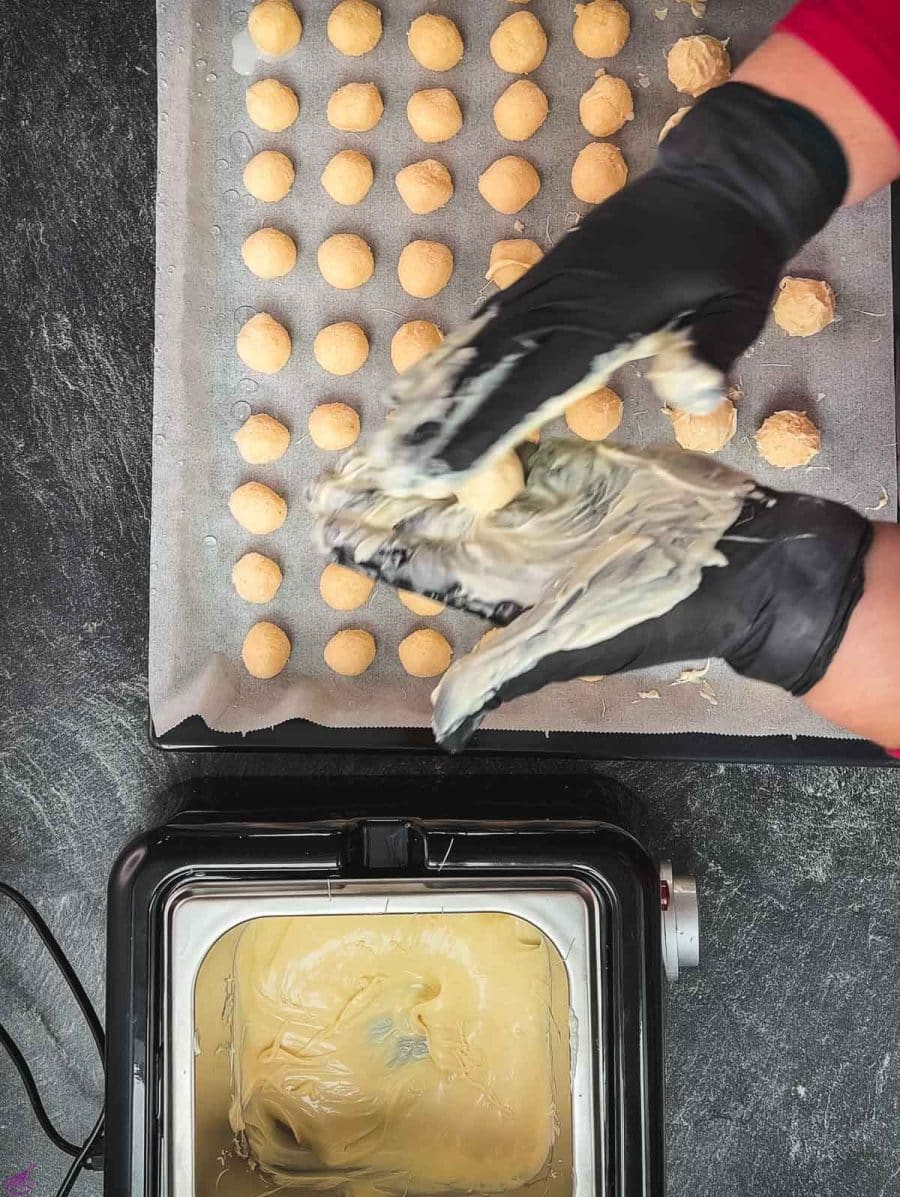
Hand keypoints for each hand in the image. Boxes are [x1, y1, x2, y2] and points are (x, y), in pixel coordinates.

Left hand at [310, 442, 870, 750]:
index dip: (369, 542)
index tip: (321, 520)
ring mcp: (539, 501)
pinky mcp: (573, 465)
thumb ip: (501, 673)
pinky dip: (476, 429)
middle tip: (324, 471)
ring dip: (416, 459)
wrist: (736, 565)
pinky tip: (439, 413)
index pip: (418, 562)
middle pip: (427, 514)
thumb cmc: (654, 609)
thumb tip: (441, 724)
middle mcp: (510, 544)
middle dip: (377, 495)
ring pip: (461, 475)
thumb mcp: (571, 643)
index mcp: (499, 585)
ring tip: (369, 436)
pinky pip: (513, 442)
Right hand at [365, 83, 846, 495]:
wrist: (720, 182)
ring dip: (428, 396)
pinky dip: (447, 361)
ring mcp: (544, 289)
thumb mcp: (738, 305)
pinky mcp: (541, 283)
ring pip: (475, 349)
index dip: (483, 433)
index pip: (531, 387)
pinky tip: (419, 385)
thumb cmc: (730, 256)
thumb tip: (694, 395)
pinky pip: (485, 328)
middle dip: (436, 424)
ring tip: (385, 437)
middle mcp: (558, 303)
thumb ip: (710, 351)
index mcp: (602, 318)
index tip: (441, 474)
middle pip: (485, 372)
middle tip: (387, 470)